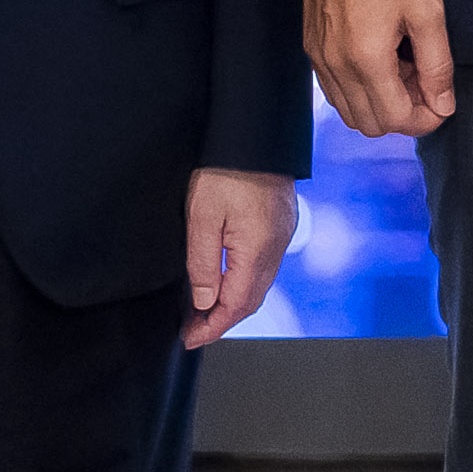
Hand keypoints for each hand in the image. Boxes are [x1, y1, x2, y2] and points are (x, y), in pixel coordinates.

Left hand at [184, 169, 301, 347]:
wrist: (254, 133)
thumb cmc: (226, 169)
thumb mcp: (202, 217)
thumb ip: (203, 264)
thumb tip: (204, 303)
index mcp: (256, 251)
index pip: (235, 305)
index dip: (212, 327)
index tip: (190, 339)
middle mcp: (275, 248)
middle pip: (250, 300)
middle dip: (221, 320)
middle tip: (192, 329)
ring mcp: (282, 236)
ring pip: (258, 284)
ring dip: (232, 301)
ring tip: (203, 309)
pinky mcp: (280, 225)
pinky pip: (263, 266)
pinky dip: (243, 281)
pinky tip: (225, 279)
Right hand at [303, 0, 457, 137]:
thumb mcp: (427, 9)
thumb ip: (437, 64)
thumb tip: (443, 105)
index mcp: (367, 58)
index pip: (395, 120)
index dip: (425, 119)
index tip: (440, 99)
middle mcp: (336, 66)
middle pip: (370, 125)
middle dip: (403, 114)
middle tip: (422, 81)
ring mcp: (319, 59)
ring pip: (350, 114)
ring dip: (380, 104)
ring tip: (401, 69)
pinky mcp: (311, 49)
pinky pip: (335, 92)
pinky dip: (359, 91)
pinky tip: (379, 61)